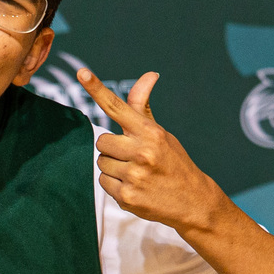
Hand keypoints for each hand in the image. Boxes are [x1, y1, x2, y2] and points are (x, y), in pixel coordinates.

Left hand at [77, 68, 217, 230]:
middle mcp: (142, 152)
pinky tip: (134, 186)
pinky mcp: (126, 195)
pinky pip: (103, 181)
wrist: (192, 200)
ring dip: (113, 167)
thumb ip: (142, 107)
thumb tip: (149, 74)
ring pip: (101, 162)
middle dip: (112, 148)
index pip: (117, 107)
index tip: (81, 72)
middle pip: (101, 141)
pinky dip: (114, 184)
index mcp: (150, 132)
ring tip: (135, 173)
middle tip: (132, 156)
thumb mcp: (160, 133)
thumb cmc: (172, 161)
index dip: (97, 89)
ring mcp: (133, 175)